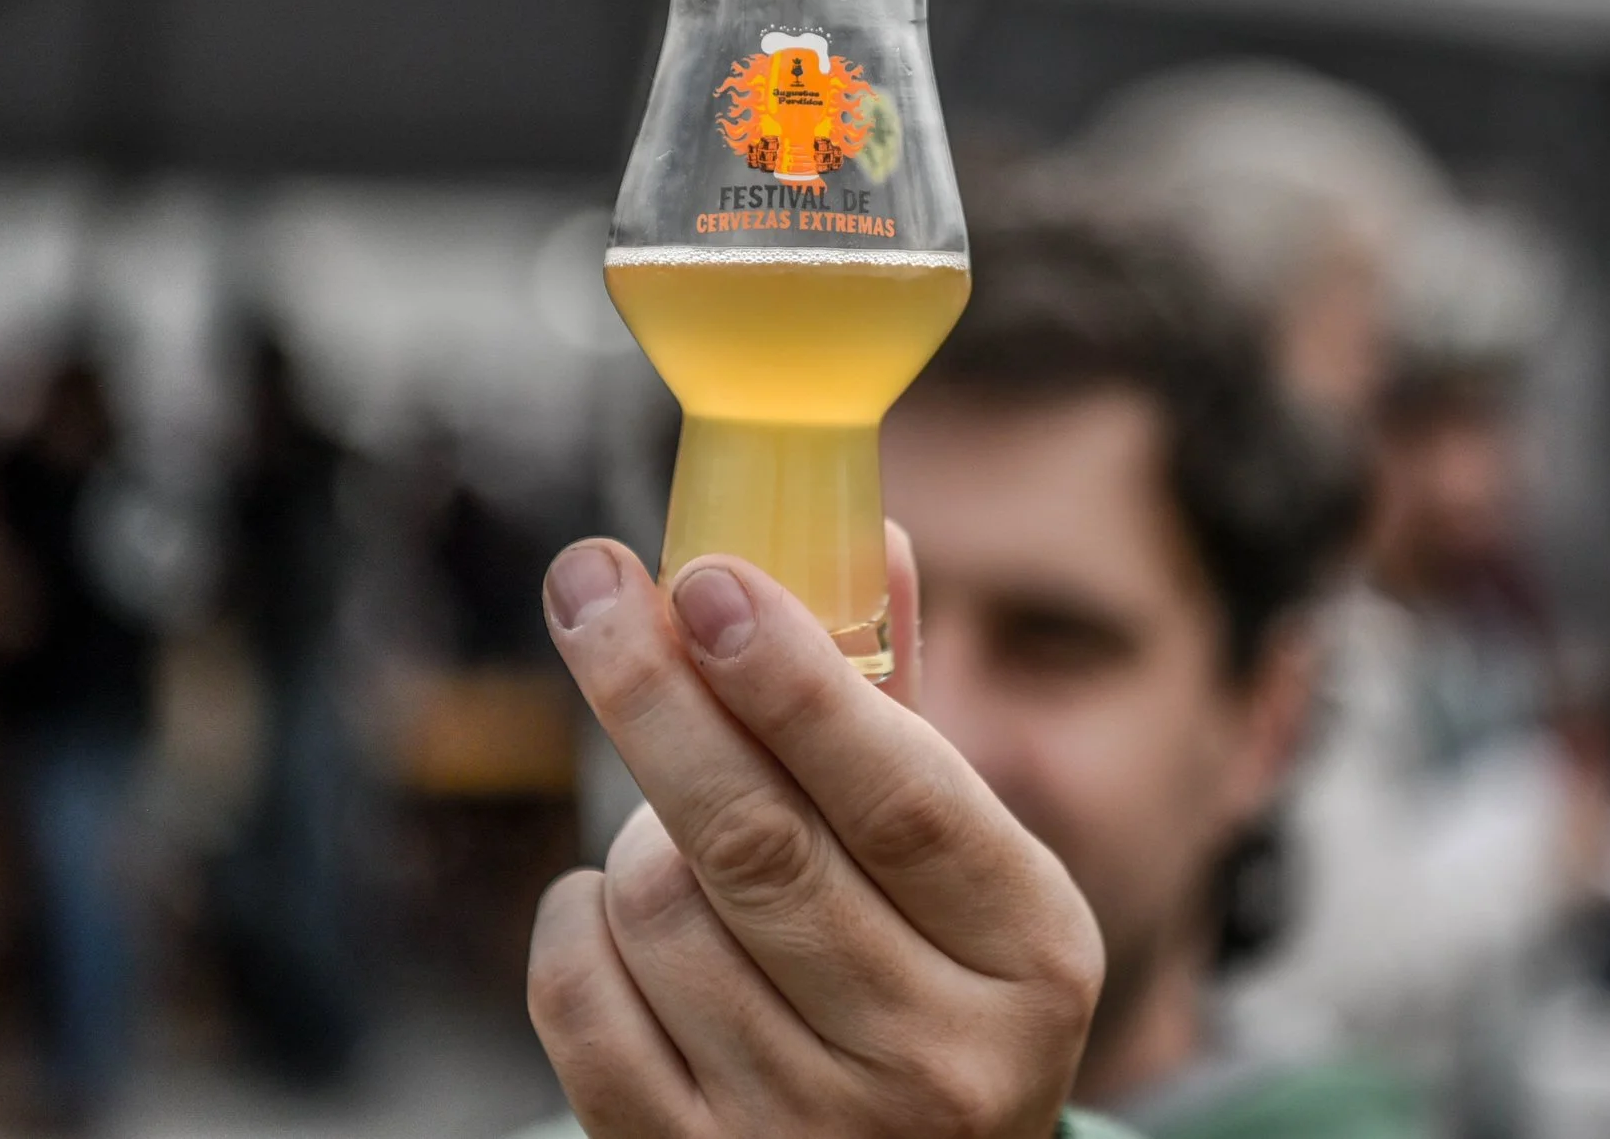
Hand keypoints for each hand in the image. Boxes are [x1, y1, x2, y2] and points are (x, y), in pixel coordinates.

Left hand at [529, 524, 1103, 1137]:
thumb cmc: (933, 987)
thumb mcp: (969, 869)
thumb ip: (903, 710)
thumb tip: (861, 530)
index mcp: (1032, 955)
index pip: (899, 793)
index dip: (792, 677)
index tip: (706, 577)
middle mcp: (935, 1059)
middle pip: (756, 842)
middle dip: (657, 693)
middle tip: (587, 582)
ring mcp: (811, 1132)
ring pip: (657, 910)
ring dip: (638, 834)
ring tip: (677, 832)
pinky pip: (582, 1000)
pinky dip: (577, 923)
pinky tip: (616, 908)